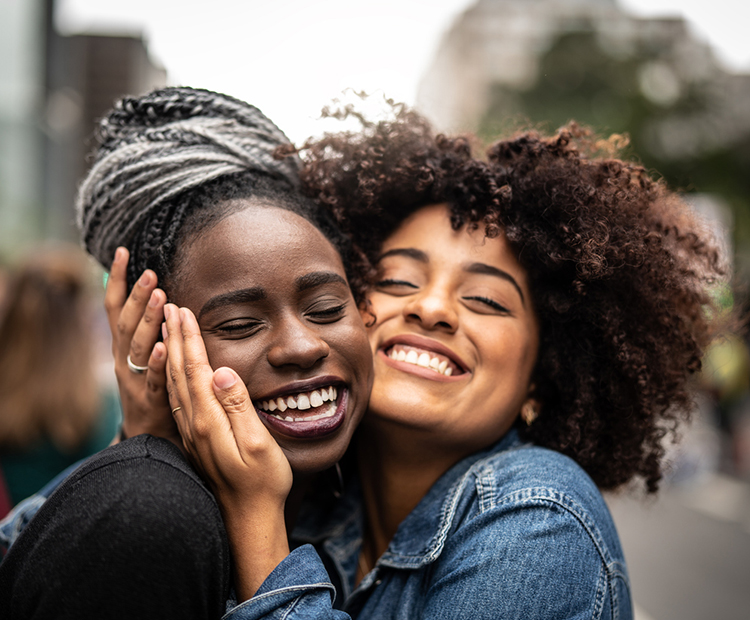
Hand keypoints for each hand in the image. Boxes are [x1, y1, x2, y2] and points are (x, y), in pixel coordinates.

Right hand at [106, 247, 177, 444]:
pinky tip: (166, 345)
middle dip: (136, 296)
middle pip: (126, 323)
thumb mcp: (141, 356)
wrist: (147, 437)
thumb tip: (154, 293)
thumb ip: (146, 328)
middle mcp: (123, 359)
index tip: (122, 252)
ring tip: (160, 296)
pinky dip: (158, 361)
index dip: (116, 280)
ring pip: (139, 347)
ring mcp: (134, 380)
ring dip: (148, 320)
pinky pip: (154, 378)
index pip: (114, 308)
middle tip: (150, 273)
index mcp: (122, 347)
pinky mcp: (150, 399)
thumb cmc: (149, 388)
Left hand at [163, 303, 291, 597]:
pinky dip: (172, 376)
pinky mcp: (195, 440)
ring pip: (175, 384)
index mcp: (209, 420)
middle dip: (175, 337)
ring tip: (166, 329)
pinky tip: (173, 369)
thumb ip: (239, 406)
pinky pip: (177, 399)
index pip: (196, 369)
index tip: (184, 310)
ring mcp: (192, 434)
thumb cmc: (262, 483)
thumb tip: (221, 371)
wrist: (248, 520)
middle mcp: (194, 424)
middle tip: (170, 307)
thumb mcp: (258, 444)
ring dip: (170, 353)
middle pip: (180, 372)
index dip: (189, 338)